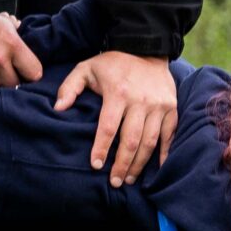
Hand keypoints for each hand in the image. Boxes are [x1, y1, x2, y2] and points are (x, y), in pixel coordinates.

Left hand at [53, 50, 178, 186]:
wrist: (147, 48)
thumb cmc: (113, 63)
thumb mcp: (86, 68)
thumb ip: (70, 88)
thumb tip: (58, 109)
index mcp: (117, 93)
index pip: (108, 127)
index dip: (101, 148)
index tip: (95, 165)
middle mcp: (140, 101)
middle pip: (131, 140)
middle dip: (122, 164)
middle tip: (115, 182)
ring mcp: (158, 105)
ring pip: (150, 141)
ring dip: (139, 164)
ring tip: (129, 179)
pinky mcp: (172, 107)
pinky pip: (170, 135)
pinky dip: (164, 153)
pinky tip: (156, 169)